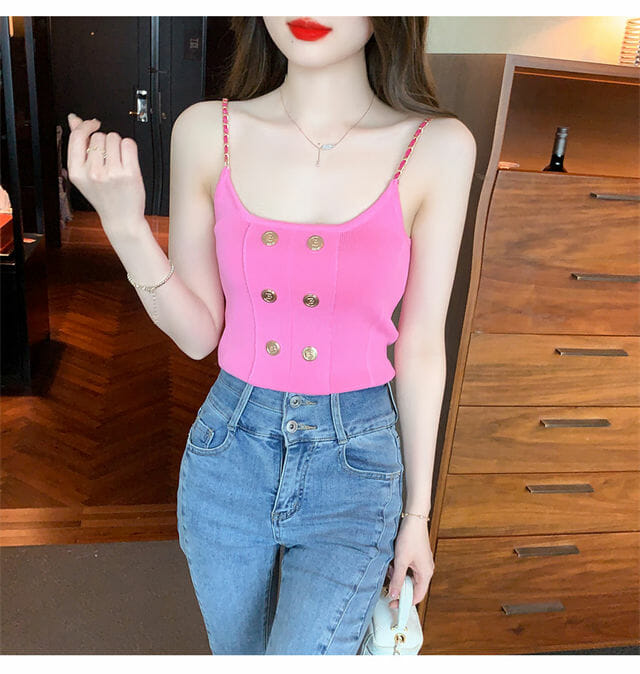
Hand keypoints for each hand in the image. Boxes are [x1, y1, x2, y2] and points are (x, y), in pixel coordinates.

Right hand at [66, 112, 145, 230]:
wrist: (121, 218)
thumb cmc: (104, 197)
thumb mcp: (84, 174)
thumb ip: (79, 146)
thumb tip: (74, 120)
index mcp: (77, 172)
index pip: (78, 136)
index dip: (86, 125)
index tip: (93, 124)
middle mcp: (93, 172)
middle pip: (99, 135)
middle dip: (105, 142)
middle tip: (108, 159)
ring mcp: (112, 173)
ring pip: (114, 138)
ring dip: (118, 145)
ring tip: (117, 162)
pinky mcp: (129, 173)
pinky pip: (129, 144)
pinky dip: (129, 148)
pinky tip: (127, 160)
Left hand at [386, 515, 433, 608]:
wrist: (413, 519)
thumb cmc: (410, 537)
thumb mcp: (400, 560)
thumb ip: (397, 579)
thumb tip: (394, 594)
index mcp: (426, 573)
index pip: (417, 596)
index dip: (404, 602)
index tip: (393, 605)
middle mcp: (426, 570)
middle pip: (413, 587)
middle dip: (399, 585)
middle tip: (389, 583)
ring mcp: (422, 563)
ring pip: (409, 577)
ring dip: (398, 575)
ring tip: (391, 567)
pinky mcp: (417, 557)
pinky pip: (408, 569)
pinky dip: (400, 568)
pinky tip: (394, 561)